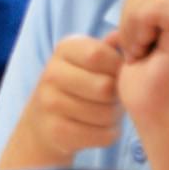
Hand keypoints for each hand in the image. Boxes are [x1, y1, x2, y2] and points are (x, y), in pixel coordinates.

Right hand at [3, 34, 123, 167]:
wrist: (43, 121)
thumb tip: (125, 34)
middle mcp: (50, 73)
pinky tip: (97, 128)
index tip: (116, 74)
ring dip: (114, 117)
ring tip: (104, 112)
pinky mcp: (56, 131)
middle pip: (105, 87)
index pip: (99, 55)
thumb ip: (109, 48)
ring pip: (106, 114)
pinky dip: (108, 134)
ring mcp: (49, 103)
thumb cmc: (79, 85)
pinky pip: (102, 135)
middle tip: (112, 98)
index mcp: (64, 49)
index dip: (118, 67)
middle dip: (117, 97)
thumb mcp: (89, 61)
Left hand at [113, 0, 168, 138]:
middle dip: (130, 16)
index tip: (135, 47)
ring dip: (133, 24)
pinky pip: (155, 6)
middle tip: (136, 50)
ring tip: (141, 53)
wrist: (161, 120)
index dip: (130, 14)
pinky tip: (142, 53)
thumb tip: (129, 0)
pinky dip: (138, 28)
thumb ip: (139, 18)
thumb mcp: (136, 43)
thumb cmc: (147, 89)